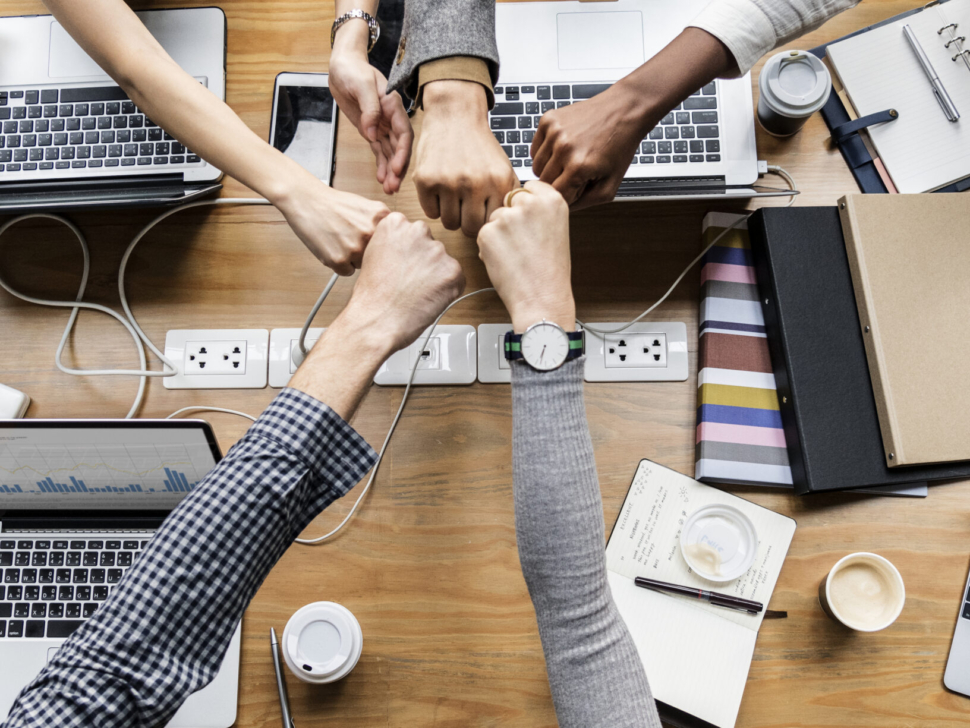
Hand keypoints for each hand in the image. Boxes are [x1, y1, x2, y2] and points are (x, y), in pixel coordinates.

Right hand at [275, 172, 389, 274]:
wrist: (307, 201)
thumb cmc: (335, 204)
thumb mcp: (368, 207)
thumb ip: (383, 225)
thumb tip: (397, 246)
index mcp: (382, 218)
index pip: (392, 244)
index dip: (381, 245)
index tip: (372, 242)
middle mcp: (371, 233)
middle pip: (378, 257)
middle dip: (367, 252)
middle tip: (351, 239)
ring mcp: (355, 248)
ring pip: (363, 266)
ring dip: (353, 259)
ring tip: (339, 240)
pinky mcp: (339, 260)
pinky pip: (346, 272)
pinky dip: (339, 264)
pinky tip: (332, 247)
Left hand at [330, 26, 412, 193]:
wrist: (342, 66)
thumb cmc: (353, 70)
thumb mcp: (361, 85)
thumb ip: (370, 108)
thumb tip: (372, 132)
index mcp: (393, 106)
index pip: (404, 133)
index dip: (403, 152)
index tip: (397, 168)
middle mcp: (390, 118)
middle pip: (399, 147)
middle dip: (398, 168)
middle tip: (394, 186)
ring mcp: (381, 125)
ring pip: (390, 153)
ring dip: (391, 171)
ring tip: (389, 189)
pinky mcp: (371, 130)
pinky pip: (379, 151)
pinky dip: (381, 165)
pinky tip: (382, 179)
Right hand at [345, 212, 465, 352]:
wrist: (377, 320)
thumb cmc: (372, 295)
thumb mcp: (374, 255)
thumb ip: (395, 243)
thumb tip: (411, 248)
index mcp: (395, 223)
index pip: (413, 232)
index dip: (408, 253)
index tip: (401, 265)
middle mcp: (418, 231)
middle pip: (430, 244)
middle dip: (424, 262)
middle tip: (410, 282)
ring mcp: (437, 250)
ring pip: (443, 262)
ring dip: (436, 276)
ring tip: (416, 293)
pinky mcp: (452, 270)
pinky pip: (456, 279)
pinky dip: (447, 291)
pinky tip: (427, 299)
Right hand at [413, 80, 518, 235]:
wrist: (455, 116)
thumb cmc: (480, 146)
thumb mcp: (504, 168)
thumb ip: (509, 197)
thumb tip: (508, 225)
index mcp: (498, 182)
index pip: (492, 223)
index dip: (486, 222)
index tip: (481, 215)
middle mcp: (474, 184)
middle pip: (470, 228)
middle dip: (468, 223)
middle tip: (466, 210)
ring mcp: (448, 182)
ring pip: (449, 223)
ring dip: (451, 215)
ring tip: (453, 199)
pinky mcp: (426, 180)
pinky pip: (430, 213)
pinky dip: (434, 206)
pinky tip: (440, 191)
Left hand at [477, 182, 574, 332]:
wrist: (542, 298)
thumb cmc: (550, 271)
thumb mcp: (556, 230)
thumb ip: (539, 211)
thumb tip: (517, 202)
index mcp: (552, 199)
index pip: (528, 188)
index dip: (526, 207)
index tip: (530, 222)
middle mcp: (530, 203)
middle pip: (509, 201)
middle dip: (510, 219)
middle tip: (523, 244)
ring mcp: (507, 217)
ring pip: (494, 218)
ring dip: (499, 234)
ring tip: (517, 256)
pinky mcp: (488, 232)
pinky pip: (483, 234)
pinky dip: (489, 248)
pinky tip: (506, 262)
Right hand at [530, 84, 652, 209]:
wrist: (624, 110)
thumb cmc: (620, 146)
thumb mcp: (610, 185)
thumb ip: (585, 203)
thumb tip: (563, 209)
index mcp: (578, 167)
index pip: (556, 196)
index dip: (567, 196)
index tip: (578, 188)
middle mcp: (563, 148)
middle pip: (544, 182)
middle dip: (558, 182)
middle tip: (576, 173)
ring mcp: (554, 132)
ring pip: (536, 167)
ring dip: (550, 168)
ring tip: (570, 160)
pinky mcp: (548, 120)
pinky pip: (535, 149)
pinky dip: (545, 152)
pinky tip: (563, 148)